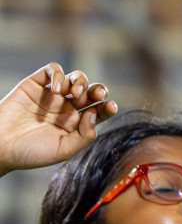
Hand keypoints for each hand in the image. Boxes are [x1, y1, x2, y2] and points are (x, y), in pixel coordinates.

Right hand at [0, 64, 116, 174]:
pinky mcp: (35, 85)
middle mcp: (66, 107)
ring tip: (75, 94)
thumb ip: (84, 135)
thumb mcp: (62, 151)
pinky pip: (52, 70)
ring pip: (76, 77)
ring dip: (81, 82)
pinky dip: (59, 75)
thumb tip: (94, 114)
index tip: (110, 107)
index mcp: (76, 123)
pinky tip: (57, 90)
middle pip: (91, 91)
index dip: (108, 106)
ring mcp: (51, 95)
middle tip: (98, 95)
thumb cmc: (29, 153)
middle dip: (98, 90)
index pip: (99, 110)